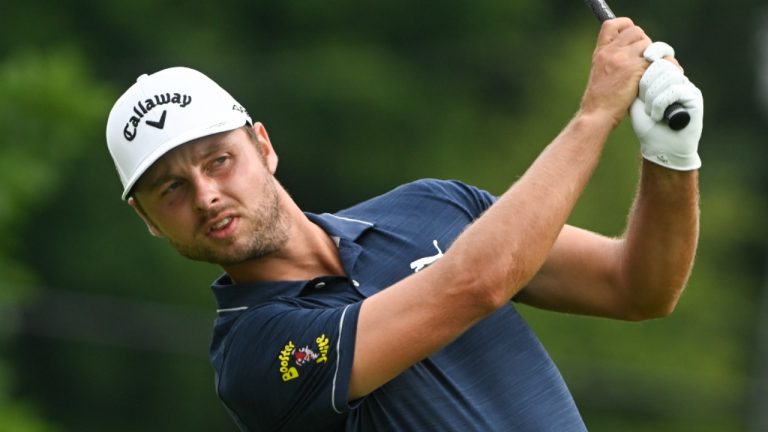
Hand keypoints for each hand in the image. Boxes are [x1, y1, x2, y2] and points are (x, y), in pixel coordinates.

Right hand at [580, 18, 651, 127]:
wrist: (597, 113)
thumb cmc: (600, 99)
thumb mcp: (600, 73)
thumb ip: (613, 59)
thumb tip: (637, 51)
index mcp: (601, 51)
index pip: (612, 25)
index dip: (625, 26)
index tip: (632, 38)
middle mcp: (611, 51)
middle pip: (636, 32)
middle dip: (644, 43)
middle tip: (645, 59)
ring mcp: (623, 59)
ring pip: (648, 44)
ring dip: (653, 55)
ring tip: (650, 70)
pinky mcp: (635, 69)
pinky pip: (655, 59)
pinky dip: (660, 67)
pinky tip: (657, 77)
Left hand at [631, 42, 702, 170]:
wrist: (660, 147)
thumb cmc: (647, 125)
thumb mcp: (636, 100)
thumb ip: (636, 81)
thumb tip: (630, 60)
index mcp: (665, 77)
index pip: (662, 54)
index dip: (655, 51)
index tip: (645, 56)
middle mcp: (678, 79)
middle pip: (663, 64)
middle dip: (648, 82)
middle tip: (644, 100)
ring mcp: (688, 87)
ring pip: (668, 76)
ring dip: (653, 95)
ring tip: (650, 111)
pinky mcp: (695, 98)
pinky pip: (675, 90)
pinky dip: (661, 103)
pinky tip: (656, 116)